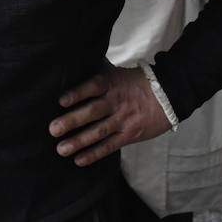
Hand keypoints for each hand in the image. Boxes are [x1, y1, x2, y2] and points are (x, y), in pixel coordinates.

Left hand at [49, 65, 171, 166]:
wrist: (168, 95)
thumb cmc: (135, 82)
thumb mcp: (115, 72)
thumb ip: (95, 70)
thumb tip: (70, 62)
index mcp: (110, 84)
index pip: (92, 87)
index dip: (76, 93)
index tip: (60, 101)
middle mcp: (115, 102)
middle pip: (92, 112)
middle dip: (72, 121)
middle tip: (53, 129)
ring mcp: (122, 120)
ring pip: (99, 132)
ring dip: (79, 141)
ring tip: (61, 149)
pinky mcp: (129, 135)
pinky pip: (110, 146)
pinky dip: (94, 154)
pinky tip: (79, 160)